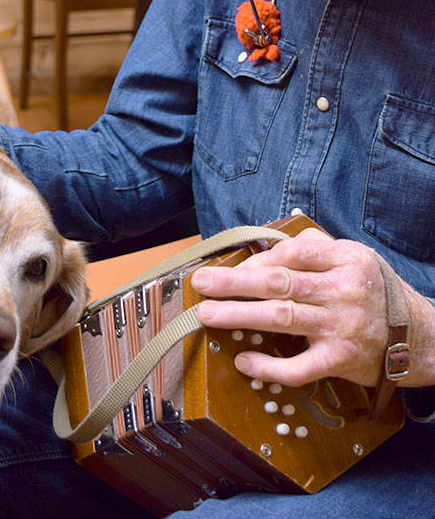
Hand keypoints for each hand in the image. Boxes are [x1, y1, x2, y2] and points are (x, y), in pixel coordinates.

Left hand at [191, 228, 389, 387]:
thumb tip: (267, 247)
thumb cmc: (374, 291)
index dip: (256, 260)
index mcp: (344, 260)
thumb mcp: (354, 257)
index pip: (292, 254)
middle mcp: (342, 291)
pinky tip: (244, 361)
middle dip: (234, 283)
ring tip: (207, 314)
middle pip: (279, 283)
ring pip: (281, 318)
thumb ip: (315, 247)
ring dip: (239, 315)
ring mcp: (340, 327)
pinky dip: (268, 366)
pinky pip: (298, 367)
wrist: (417, 336)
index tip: (229, 268)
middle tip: (202, 283)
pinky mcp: (340, 361)